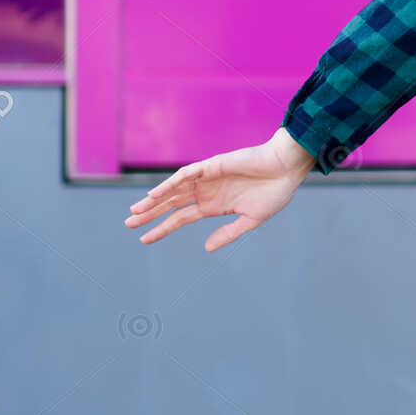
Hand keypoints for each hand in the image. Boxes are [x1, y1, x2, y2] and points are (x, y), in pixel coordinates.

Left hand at [125, 127, 317, 251]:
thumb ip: (228, 233)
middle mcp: (207, 192)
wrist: (287, 168)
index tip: (144, 240)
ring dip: (154, 201)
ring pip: (173, 190)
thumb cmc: (275, 192)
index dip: (162, 229)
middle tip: (128, 225)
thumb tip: (206, 248)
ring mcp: (207, 179)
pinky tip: (155, 195)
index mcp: (215, 206)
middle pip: (171, 205)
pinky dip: (169, 185)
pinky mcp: (211, 166)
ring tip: (134, 212)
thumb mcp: (251, 219)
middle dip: (150, 215)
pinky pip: (185, 175)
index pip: (181, 218)